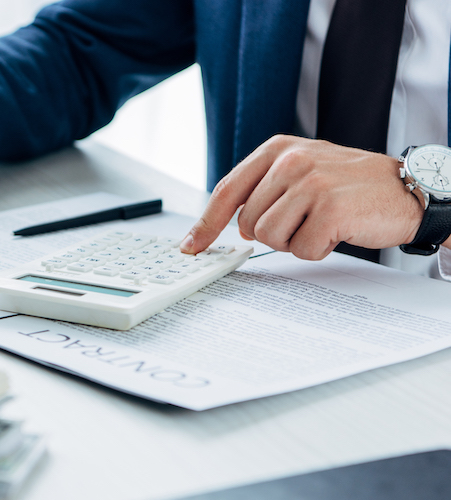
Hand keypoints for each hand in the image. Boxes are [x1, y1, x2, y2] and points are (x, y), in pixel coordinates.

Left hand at [180, 135, 424, 259]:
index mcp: (278, 148)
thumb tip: (232, 225)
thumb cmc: (351, 185)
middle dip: (273, 232)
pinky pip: (301, 250)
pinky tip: (338, 231)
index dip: (205, 224)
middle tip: (306, 220)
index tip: (191, 246)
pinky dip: (319, 250)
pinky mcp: (330, 209)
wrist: (408, 189)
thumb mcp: (302, 170)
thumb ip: (264, 189)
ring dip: (295, 241)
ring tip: (322, 222)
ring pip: (270, 237)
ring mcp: (310, 183)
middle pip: (248, 222)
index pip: (227, 190)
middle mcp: (291, 160)